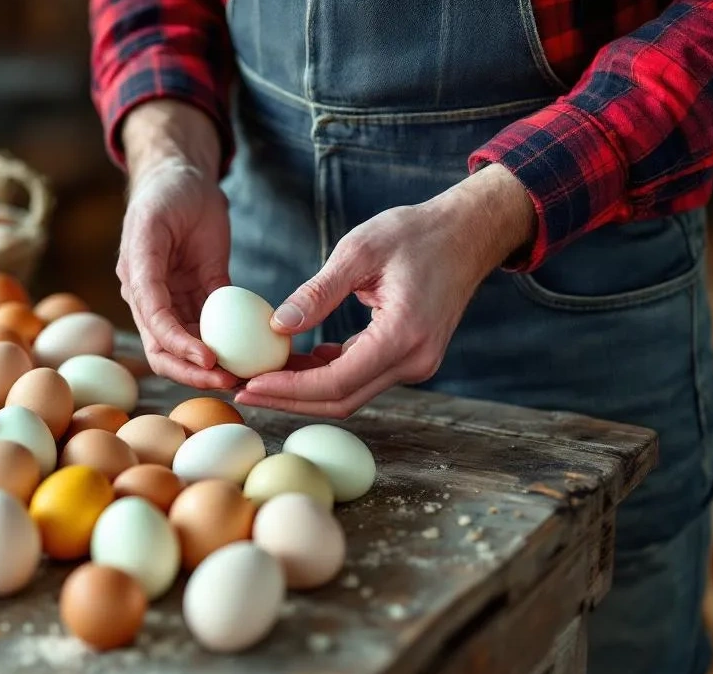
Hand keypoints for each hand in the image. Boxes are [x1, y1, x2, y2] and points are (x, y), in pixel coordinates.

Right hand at [117, 101, 237, 388]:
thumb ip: (154, 263)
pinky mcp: (200, 296)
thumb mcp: (157, 220)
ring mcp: (175, 300)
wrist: (182, 177)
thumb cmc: (169, 191)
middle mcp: (150, 297)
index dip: (178, 345)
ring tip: (245, 378)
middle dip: (193, 371)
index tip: (209, 359)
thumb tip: (159, 311)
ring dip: (212, 367)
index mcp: (137, 278)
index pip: (154, 323)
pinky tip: (253, 358)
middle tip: (230, 381)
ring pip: (188, 347)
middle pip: (164, 350)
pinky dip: (230, 346)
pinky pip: (214, 329)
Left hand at [235, 163, 536, 416]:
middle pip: (341, 400)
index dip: (289, 390)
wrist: (468, 233)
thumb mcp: (361, 249)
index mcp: (404, 335)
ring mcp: (416, 364)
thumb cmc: (416, 232)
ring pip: (350, 393)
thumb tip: (277, 326)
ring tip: (261, 375)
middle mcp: (415, 361)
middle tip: (244, 390)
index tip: (249, 385)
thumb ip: (319, 291)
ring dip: (305, 389)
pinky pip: (361, 377)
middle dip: (289, 399)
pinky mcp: (410, 359)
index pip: (337, 382)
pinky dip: (326, 375)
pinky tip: (296, 361)